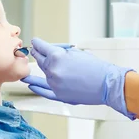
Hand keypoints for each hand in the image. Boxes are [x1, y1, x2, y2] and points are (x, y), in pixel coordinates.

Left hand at [20, 38, 135, 118]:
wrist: (107, 84)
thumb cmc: (96, 67)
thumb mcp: (77, 53)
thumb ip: (62, 52)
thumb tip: (52, 52)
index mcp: (57, 56)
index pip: (42, 47)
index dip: (37, 44)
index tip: (35, 42)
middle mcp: (53, 70)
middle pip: (40, 60)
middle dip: (37, 54)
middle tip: (34, 51)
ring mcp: (55, 84)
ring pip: (43, 73)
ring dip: (40, 67)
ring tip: (32, 64)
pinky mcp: (59, 95)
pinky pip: (44, 91)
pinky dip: (37, 87)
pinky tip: (30, 84)